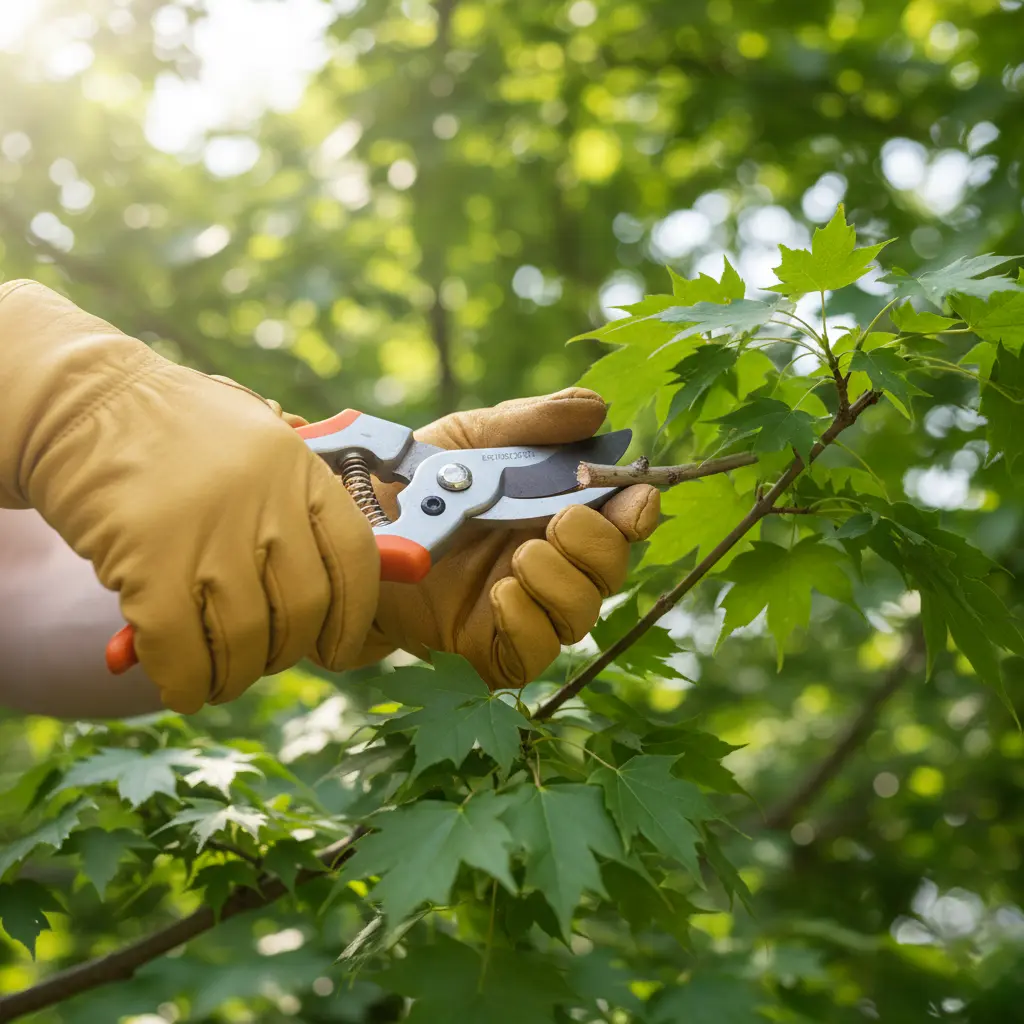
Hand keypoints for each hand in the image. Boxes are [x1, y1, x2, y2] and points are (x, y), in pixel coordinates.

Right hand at [0, 281, 379, 713]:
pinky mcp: (148, 559)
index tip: (338, 647)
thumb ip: (308, 502)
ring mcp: (207, 530)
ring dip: (235, 676)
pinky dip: (187, 682)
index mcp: (301, 467)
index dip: (353, 616)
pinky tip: (185, 688)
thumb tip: (382, 565)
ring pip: (245, 639)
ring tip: (223, 678)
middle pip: (303, 608)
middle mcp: (264, 499)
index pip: (355, 557)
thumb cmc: (183, 434)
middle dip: (288, 651)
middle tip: (266, 657)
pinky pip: (182, 649)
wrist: (86, 404)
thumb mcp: (262, 443)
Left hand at [357, 389, 659, 688]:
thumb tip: (597, 408)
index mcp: (553, 512)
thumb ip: (530, 424)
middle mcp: (548, 563)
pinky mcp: (489, 649)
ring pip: (581, 616)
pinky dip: (528, 623)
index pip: (619, 520)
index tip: (634, 498)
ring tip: (521, 557)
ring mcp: (522, 609)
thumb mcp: (470, 440)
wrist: (347, 531)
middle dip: (599, 547)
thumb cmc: (414, 484)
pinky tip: (500, 593)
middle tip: (561, 521)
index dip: (636, 511)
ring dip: (563, 584)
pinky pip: (534, 653)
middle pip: (609, 571)